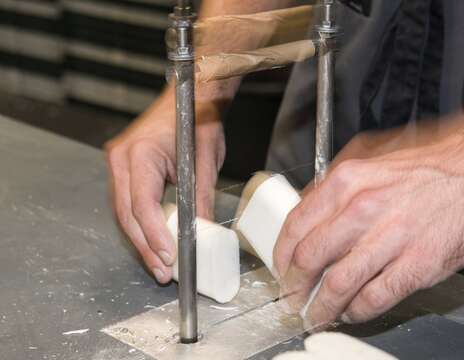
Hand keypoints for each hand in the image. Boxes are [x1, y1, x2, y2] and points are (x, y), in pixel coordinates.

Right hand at [105, 92, 225, 282]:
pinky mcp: (124, 168)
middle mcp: (121, 159)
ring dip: (142, 239)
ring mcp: (119, 163)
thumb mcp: (205, 163)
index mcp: (139, 154)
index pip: (143, 205)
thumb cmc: (198, 121)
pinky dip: (141, 224)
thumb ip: (201, 199)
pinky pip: (128, 202)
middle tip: (163, 272)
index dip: (155, 236)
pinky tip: (154, 242)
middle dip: (146, 246)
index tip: (169, 258)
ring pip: (124, 212)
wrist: (191, 98)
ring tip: (160, 264)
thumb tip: (201, 234)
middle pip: (127, 214)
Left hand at [273, 131, 463, 327]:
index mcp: (348, 181)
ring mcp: (391, 239)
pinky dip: (357, 312)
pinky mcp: (418, 265)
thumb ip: (337, 183)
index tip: (282, 268)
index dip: (281, 255)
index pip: (295, 226)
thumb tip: (309, 208)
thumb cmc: (434, 164)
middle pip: (309, 260)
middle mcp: (364, 209)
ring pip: (337, 285)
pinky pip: (374, 299)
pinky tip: (353, 312)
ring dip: (320, 307)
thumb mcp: (375, 156)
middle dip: (294, 286)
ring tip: (316, 314)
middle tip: (293, 296)